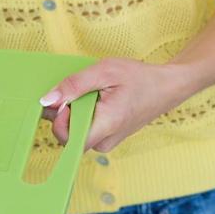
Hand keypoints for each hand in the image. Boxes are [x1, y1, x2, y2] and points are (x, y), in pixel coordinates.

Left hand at [39, 58, 192, 152]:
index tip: (65, 101)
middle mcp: (105, 141)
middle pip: (68, 135)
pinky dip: (84, 114)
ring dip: (76, 112)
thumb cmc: (140, 78)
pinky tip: (97, 99)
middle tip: (80, 90)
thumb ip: (74, 85)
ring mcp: (107, 143)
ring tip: (93, 93)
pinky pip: (85, 130)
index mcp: (106, 125)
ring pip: (76, 133)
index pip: (68, 139)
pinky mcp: (107, 139)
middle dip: (65, 113)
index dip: (58, 121)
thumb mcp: (104, 71)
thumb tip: (47, 100)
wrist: (167, 88)